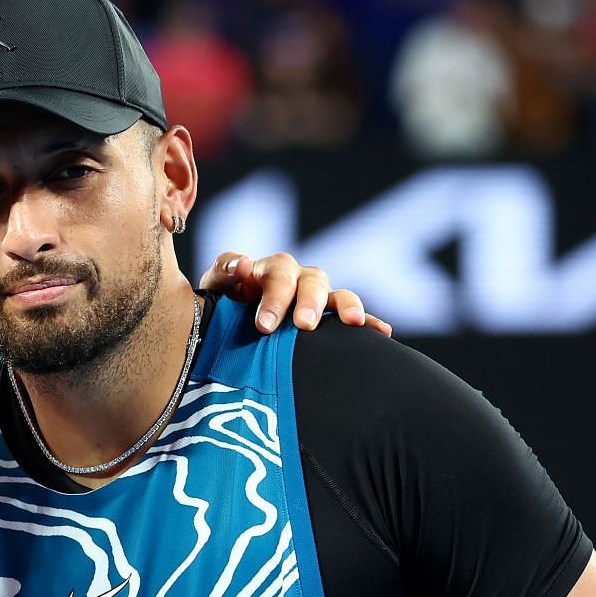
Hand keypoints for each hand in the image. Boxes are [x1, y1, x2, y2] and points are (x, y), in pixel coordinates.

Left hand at [196, 251, 391, 336]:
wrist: (229, 328)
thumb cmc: (220, 307)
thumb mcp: (213, 289)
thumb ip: (223, 272)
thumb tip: (244, 263)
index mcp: (267, 270)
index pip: (275, 273)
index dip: (273, 297)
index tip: (264, 325)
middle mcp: (295, 278)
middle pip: (309, 281)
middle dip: (307, 303)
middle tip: (302, 325)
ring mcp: (314, 297)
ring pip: (334, 293)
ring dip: (344, 306)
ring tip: (351, 322)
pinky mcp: (329, 317)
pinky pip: (352, 316)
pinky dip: (368, 322)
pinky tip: (382, 332)